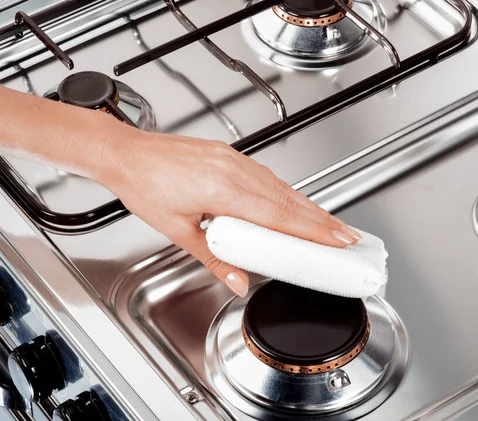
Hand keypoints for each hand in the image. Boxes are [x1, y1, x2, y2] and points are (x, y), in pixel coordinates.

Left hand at [98, 129, 361, 296]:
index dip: (313, 230)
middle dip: (323, 220)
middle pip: (290, 200)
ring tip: (329, 225)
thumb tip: (237, 280)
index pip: (279, 216)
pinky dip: (288, 193)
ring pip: (282, 187)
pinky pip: (268, 176)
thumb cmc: (144, 186)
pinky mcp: (231, 155)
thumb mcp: (176, 231)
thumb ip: (213, 258)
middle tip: (348, 236)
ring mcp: (234, 160)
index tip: (338, 240)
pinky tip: (296, 203)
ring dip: (309, 207)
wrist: (127, 153)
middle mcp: (234, 171)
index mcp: (222, 191)